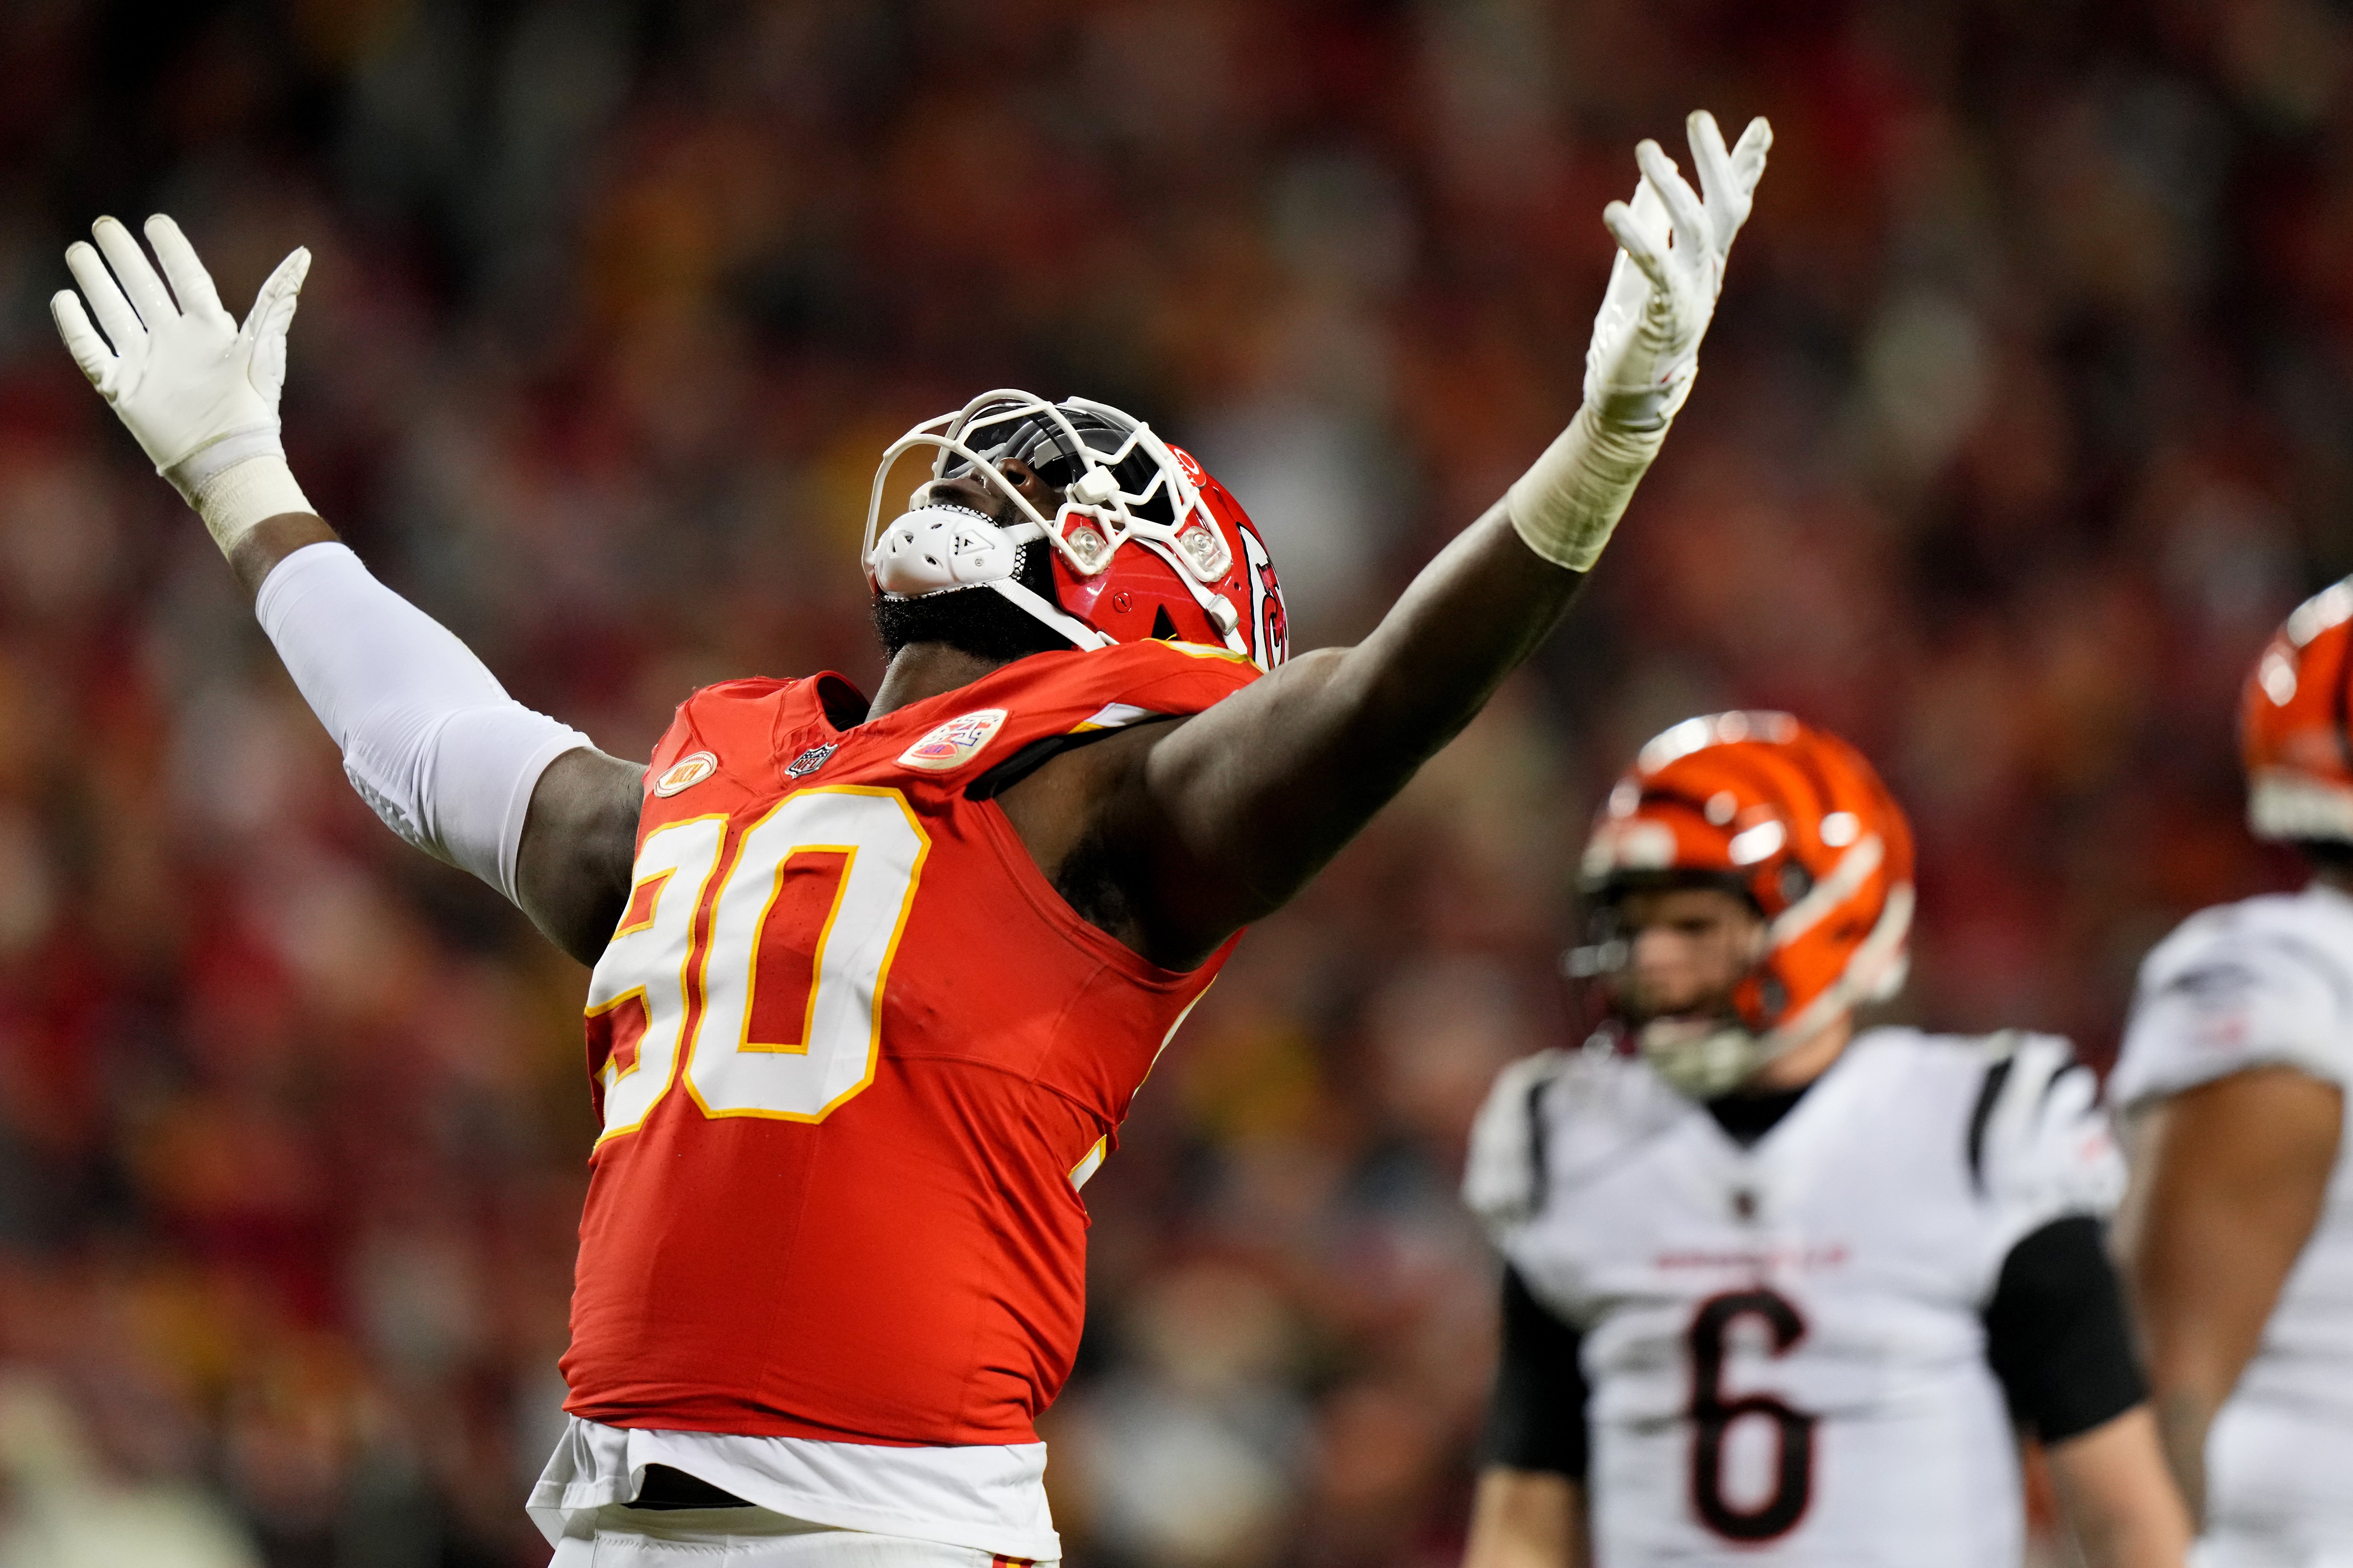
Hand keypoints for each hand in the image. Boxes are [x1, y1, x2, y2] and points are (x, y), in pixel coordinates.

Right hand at [51, 215, 309, 496]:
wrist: (228, 458)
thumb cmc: (253, 407)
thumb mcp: (264, 349)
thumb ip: (276, 300)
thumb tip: (303, 256)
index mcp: (208, 329)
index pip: (186, 278)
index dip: (172, 250)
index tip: (155, 222)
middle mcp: (174, 341)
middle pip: (143, 288)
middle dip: (124, 257)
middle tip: (105, 225)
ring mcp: (146, 362)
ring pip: (113, 311)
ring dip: (96, 282)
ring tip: (79, 251)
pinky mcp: (122, 388)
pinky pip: (90, 351)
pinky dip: (75, 326)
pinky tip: (64, 299)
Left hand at [1584, 110, 1771, 428]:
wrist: (1627, 400)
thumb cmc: (1635, 336)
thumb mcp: (1641, 268)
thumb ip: (1653, 223)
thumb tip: (1657, 175)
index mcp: (1705, 263)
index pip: (1733, 206)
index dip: (1746, 167)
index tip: (1760, 127)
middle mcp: (1707, 274)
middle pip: (1726, 208)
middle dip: (1717, 161)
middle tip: (1698, 118)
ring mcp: (1692, 295)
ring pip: (1697, 229)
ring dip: (1672, 187)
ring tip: (1648, 150)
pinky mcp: (1665, 316)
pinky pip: (1656, 267)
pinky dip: (1637, 236)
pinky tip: (1614, 210)